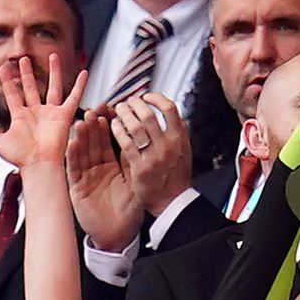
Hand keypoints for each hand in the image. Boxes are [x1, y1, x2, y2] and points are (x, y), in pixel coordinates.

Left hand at [0, 54, 86, 167]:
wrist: (39, 164)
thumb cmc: (20, 157)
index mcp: (20, 117)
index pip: (12, 94)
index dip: (7, 80)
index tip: (3, 67)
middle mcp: (36, 113)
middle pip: (31, 87)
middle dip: (26, 73)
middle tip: (23, 58)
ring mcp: (51, 113)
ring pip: (53, 87)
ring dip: (53, 72)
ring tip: (52, 56)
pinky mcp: (64, 116)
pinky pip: (74, 97)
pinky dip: (80, 86)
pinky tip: (84, 73)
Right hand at [67, 113, 140, 252]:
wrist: (118, 236)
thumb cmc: (128, 213)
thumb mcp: (134, 183)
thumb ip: (133, 163)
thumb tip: (137, 139)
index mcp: (111, 167)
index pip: (107, 142)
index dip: (106, 127)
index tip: (107, 112)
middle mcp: (97, 170)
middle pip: (92, 144)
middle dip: (92, 128)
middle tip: (93, 112)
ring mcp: (85, 178)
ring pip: (81, 154)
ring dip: (80, 138)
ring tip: (81, 123)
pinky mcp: (77, 189)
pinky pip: (74, 171)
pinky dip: (72, 157)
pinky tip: (72, 144)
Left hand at [108, 94, 191, 215]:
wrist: (172, 202)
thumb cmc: (176, 177)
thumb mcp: (185, 151)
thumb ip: (180, 132)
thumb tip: (175, 114)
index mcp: (180, 138)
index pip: (169, 108)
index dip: (156, 98)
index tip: (147, 96)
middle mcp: (168, 145)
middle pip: (148, 114)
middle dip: (134, 104)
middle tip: (127, 103)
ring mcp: (154, 156)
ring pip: (135, 125)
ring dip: (124, 114)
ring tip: (118, 111)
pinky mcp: (140, 167)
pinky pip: (126, 142)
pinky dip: (118, 130)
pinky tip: (114, 126)